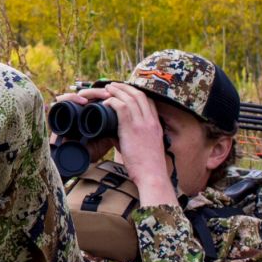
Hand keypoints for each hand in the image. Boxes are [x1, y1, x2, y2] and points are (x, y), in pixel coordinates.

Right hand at [52, 88, 115, 163]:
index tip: (120, 96)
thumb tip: (131, 119)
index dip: (108, 94)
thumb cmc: (89, 152)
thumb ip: (116, 129)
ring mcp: (68, 110)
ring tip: (102, 96)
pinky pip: (63, 100)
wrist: (73, 162)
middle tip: (111, 93)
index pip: (98, 97)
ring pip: (79, 94)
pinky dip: (73, 98)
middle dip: (101, 92)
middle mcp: (79, 110)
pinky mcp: (57, 113)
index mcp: (90, 113)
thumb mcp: (107, 139)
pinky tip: (83, 102)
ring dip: (91, 93)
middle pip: (90, 93)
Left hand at [77, 84, 177, 206]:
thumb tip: (117, 134)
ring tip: (107, 88)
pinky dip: (112, 102)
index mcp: (156, 124)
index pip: (148, 101)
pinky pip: (121, 108)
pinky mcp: (132, 129)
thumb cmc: (148, 167)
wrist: (152, 176)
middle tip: (113, 85)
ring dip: (117, 91)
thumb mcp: (146, 147)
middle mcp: (151, 121)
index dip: (136, 93)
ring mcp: (143, 123)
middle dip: (125, 87)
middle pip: (139, 95)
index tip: (126, 91)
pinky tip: (105, 103)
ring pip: (130, 98)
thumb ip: (135, 137)